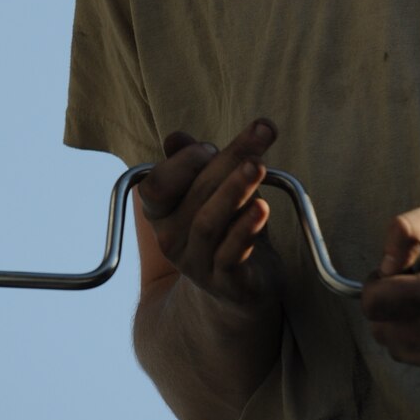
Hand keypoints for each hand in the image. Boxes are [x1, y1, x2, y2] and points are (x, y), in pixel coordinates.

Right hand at [136, 119, 283, 310]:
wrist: (241, 285)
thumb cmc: (226, 226)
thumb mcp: (213, 190)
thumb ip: (197, 163)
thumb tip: (176, 138)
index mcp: (160, 213)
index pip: (157, 183)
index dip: (184, 161)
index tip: (213, 146)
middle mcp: (170, 239)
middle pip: (195, 193)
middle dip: (229, 159)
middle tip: (261, 134)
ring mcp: (195, 263)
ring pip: (208, 222)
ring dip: (234, 189)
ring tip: (258, 165)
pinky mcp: (225, 282)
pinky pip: (230, 254)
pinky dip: (245, 229)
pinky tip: (262, 208)